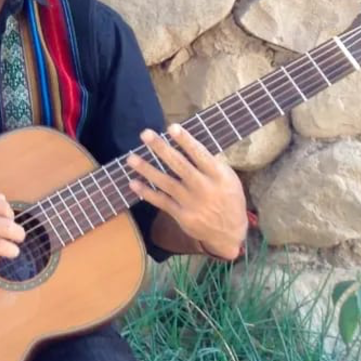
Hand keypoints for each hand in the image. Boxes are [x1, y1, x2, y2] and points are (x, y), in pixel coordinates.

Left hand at [127, 124, 247, 258]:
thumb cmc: (228, 199)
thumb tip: (187, 143)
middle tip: (145, 134)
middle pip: (180, 165)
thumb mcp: (229, 179)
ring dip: (147, 170)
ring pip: (166, 183)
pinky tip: (133, 183)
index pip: (201, 155)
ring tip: (131, 158)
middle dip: (161, 149)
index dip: (186, 141)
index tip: (171, 127)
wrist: (230, 233)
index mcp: (219, 176)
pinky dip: (147, 193)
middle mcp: (205, 188)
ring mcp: (192, 203)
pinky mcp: (182, 216)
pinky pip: (161, 202)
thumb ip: (210, 164)